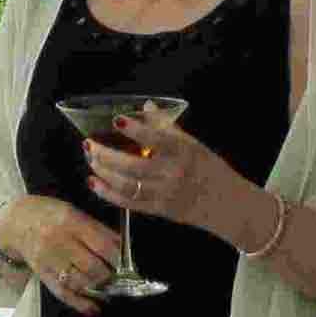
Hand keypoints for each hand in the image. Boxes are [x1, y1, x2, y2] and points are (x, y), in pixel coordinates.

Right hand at [0, 197, 124, 316]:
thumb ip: (94, 228)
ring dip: (97, 286)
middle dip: (109, 274)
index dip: (118, 257)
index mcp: (70, 221)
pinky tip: (94, 308)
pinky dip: (80, 303)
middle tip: (116, 274)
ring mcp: (49, 260)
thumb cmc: (47, 212)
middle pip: (93, 266)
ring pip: (80, 281)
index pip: (102, 244)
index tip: (126, 262)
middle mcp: (59, 241)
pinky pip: (63, 292)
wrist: (14, 221)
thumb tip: (120, 246)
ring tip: (105, 285)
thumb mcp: (72, 211)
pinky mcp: (42, 274)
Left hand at [83, 107, 229, 233]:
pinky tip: (94, 182)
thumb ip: (167, 127)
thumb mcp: (193, 143)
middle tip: (89, 144)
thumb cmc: (208, 168)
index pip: (157, 139)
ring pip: (127, 185)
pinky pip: (129, 203)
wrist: (226, 203)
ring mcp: (164, 194)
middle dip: (106, 155)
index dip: (135, 129)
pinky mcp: (158, 210)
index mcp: (183, 152)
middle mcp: (173, 174)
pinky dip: (108, 193)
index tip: (117, 120)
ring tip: (90, 159)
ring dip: (104, 172)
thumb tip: (146, 106)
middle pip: (133, 166)